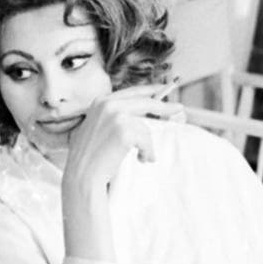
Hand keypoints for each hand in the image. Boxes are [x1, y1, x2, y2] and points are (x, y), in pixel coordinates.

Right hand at [63, 85, 183, 195]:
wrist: (82, 173)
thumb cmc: (90, 155)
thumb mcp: (98, 126)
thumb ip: (116, 116)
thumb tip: (145, 116)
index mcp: (102, 101)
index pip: (132, 91)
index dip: (150, 90)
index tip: (163, 90)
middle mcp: (108, 104)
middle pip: (146, 102)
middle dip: (164, 107)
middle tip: (179, 109)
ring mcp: (116, 116)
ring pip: (146, 127)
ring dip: (147, 145)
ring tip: (141, 156)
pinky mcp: (124, 131)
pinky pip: (147, 141)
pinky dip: (147, 152)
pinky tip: (140, 159)